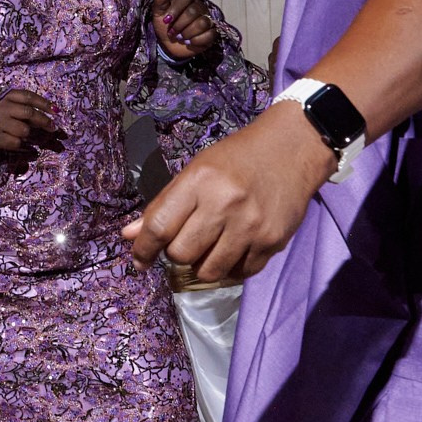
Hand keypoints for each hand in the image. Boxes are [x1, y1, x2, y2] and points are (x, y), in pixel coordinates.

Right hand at [0, 89, 61, 155]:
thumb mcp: (6, 102)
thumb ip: (24, 105)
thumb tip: (51, 111)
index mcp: (6, 96)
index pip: (28, 97)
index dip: (44, 103)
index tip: (56, 111)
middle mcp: (2, 108)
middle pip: (29, 113)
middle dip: (44, 121)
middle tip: (53, 128)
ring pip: (24, 130)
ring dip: (30, 134)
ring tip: (30, 136)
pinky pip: (16, 143)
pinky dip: (22, 145)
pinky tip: (23, 145)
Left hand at [123, 103, 330, 281]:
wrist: (292, 148)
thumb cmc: (238, 157)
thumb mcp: (196, 169)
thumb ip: (163, 204)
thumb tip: (129, 235)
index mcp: (199, 181)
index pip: (159, 226)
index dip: (143, 249)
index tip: (139, 259)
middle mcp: (224, 204)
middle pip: (181, 254)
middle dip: (177, 253)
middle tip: (187, 240)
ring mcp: (250, 226)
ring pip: (209, 272)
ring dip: (203, 265)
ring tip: (210, 247)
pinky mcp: (272, 241)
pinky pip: (240, 273)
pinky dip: (231, 267)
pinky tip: (233, 249)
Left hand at [152, 0, 216, 59]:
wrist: (170, 46)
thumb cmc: (166, 27)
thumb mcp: (159, 14)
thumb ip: (160, 1)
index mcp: (188, 0)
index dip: (175, 10)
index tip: (166, 21)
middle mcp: (200, 8)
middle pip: (193, 12)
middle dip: (180, 24)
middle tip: (172, 32)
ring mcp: (208, 20)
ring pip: (202, 23)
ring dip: (188, 33)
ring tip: (181, 37)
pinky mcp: (212, 33)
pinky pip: (209, 35)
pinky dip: (197, 40)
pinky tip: (190, 42)